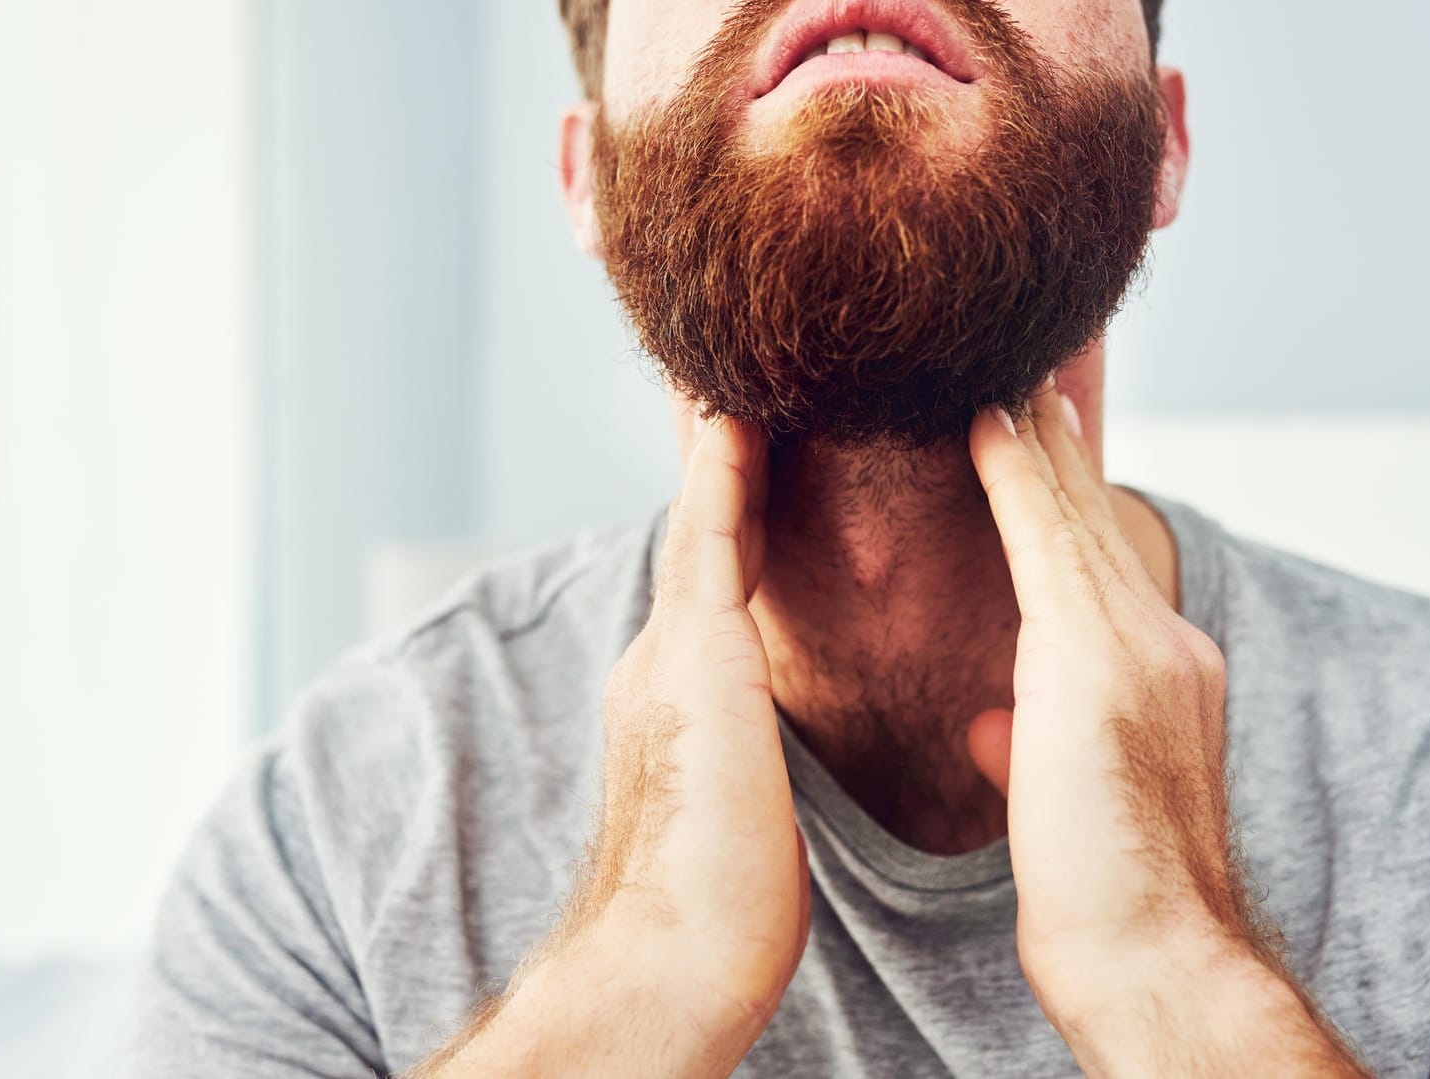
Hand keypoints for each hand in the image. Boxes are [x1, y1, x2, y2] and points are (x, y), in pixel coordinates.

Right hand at [583, 413, 808, 1031]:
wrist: (672, 965)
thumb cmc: (722, 914)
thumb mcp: (746, 814)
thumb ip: (748, 764)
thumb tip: (764, 762)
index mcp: (687, 698)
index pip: (717, 581)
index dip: (734, 509)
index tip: (756, 444)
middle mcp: (665, 661)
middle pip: (701, 532)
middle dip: (719, 457)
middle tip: (735, 373)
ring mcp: (670, 655)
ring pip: (702, 520)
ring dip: (722, 444)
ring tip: (741, 366)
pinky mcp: (693, 660)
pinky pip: (711, 538)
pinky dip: (722, 472)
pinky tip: (739, 411)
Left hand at [964, 384, 1255, 1018]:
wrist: (1153, 956)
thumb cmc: (1102, 897)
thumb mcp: (1060, 801)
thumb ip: (1033, 744)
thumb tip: (997, 727)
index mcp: (1155, 680)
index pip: (1096, 570)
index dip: (1065, 504)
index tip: (1038, 446)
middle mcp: (1162, 647)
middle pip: (1095, 524)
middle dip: (1059, 451)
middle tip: (1030, 377)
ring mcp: (1141, 648)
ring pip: (1075, 515)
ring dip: (1036, 441)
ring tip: (1004, 374)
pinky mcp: (1100, 660)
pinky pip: (1047, 541)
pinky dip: (1016, 475)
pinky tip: (985, 420)